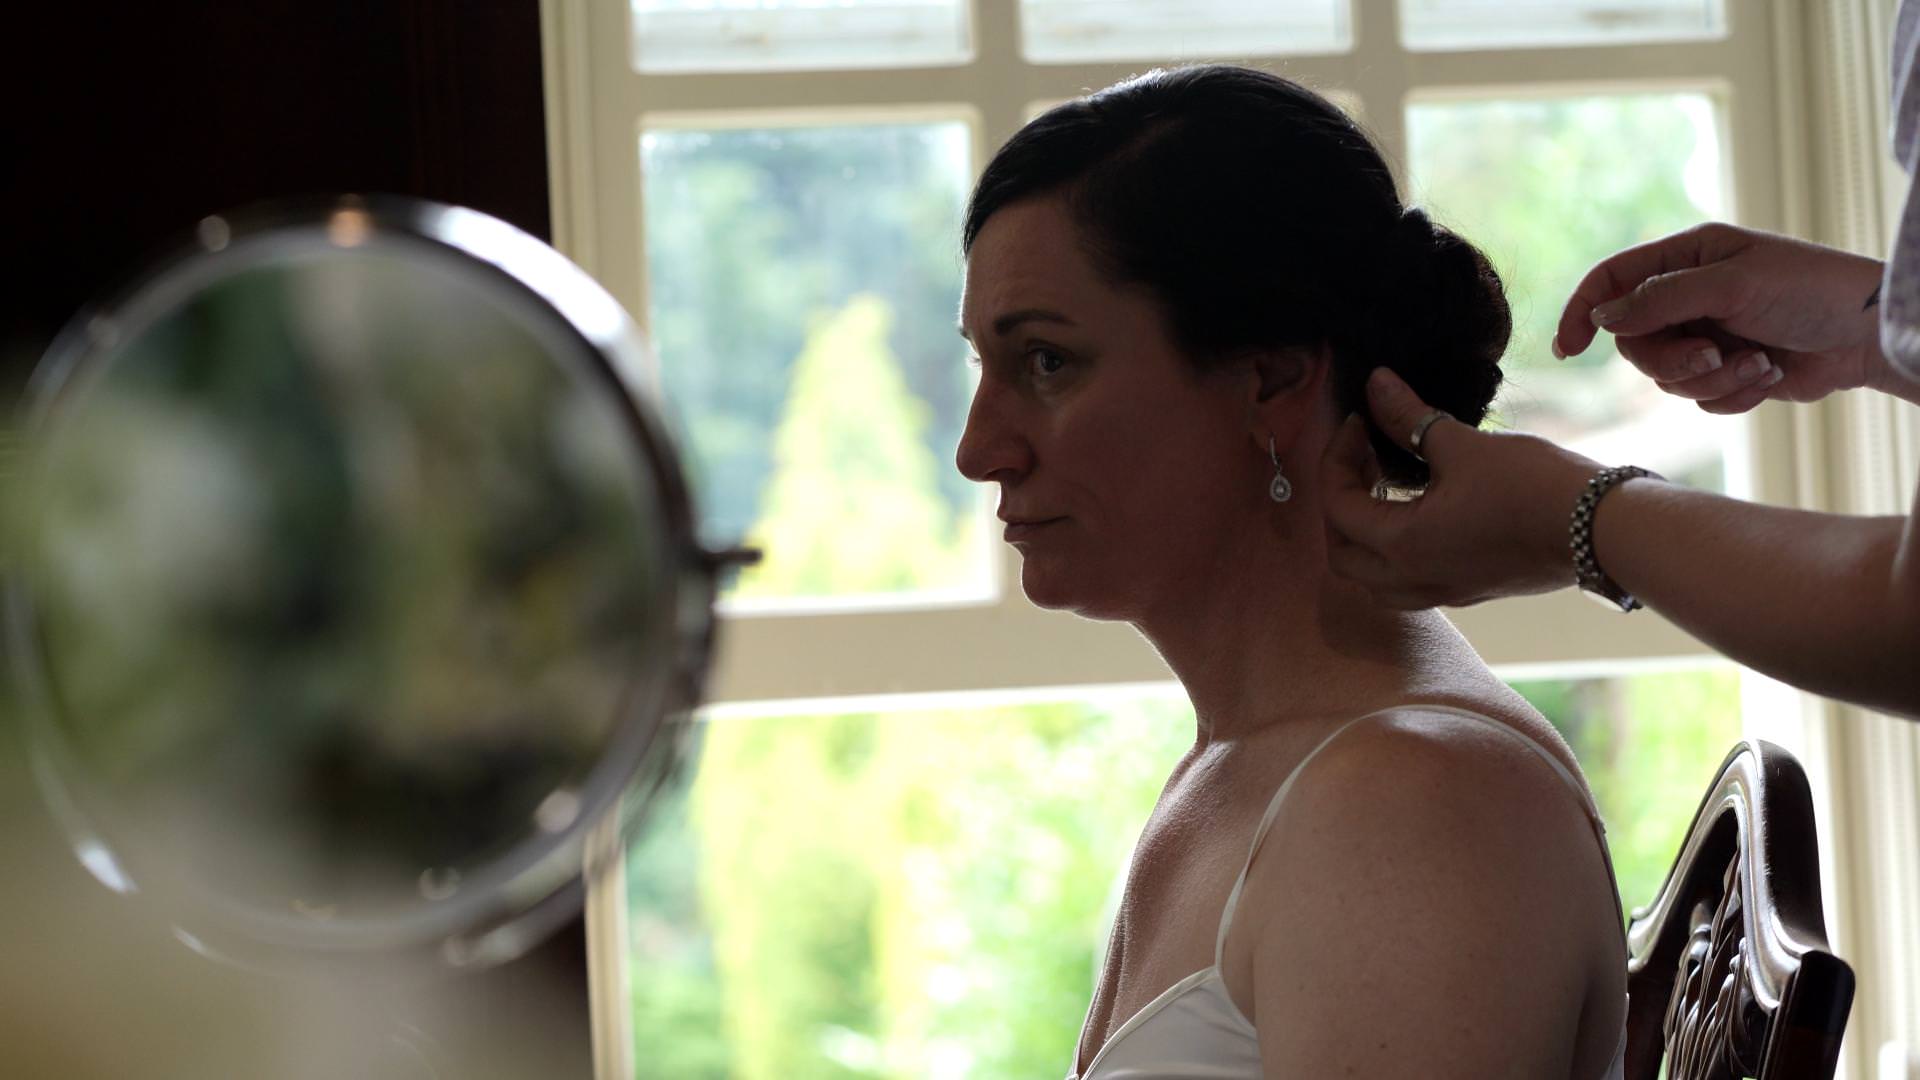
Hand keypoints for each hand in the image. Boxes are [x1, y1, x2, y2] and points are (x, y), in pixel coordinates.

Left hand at [1321, 368, 1599, 608]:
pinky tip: (1420, 510)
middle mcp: (1414, 579)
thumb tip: (1375, 383)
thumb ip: (1408, 417)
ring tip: (1385, 487)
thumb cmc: (1531, 486)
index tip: (1359, 421)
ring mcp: (1443, 591)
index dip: (1337, 457)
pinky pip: (1408, 582)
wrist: (1601, 530)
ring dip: (1365, 536)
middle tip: (1362, 457)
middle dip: (1340, 504)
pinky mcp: (1469, 590)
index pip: (1337, 507)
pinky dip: (1396, 551)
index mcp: (1402, 546)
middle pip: (1342, 555)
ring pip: (1373, 579)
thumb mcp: (1461, 445)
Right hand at [1555, 223, 1885, 413]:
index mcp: (1686, 258)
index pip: (1611, 281)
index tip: (1567, 348)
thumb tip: (1602, 316)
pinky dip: (1733, 394)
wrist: (1869, 336)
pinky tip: (1769, 374)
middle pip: (1635, 343)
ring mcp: (1707, 334)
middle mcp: (1689, 296)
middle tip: (1711, 356)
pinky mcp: (1728, 371)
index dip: (1582, 310)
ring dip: (1711, 379)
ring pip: (1667, 377)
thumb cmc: (1810, 290)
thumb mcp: (1732, 284)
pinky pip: (1700, 398)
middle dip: (1672, 359)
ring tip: (1756, 363)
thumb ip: (1661, 299)